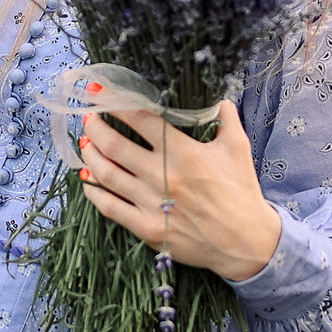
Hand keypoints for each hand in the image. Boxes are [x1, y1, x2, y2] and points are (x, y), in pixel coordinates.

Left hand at [75, 98, 281, 282]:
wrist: (246, 241)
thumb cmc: (242, 192)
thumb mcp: (238, 148)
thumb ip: (226, 118)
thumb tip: (218, 98)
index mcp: (183, 153)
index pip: (141, 120)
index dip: (116, 102)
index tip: (100, 90)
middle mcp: (162, 176)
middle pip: (115, 145)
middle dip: (95, 127)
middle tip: (87, 117)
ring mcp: (152, 204)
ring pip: (107, 174)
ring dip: (91, 155)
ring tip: (85, 142)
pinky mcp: (147, 228)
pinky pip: (110, 207)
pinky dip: (93, 191)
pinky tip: (87, 178)